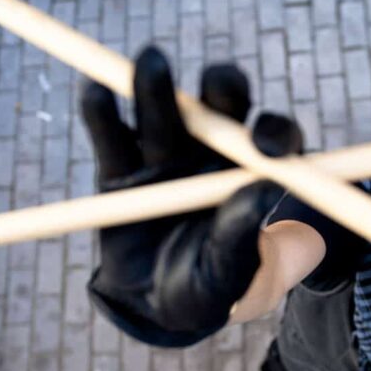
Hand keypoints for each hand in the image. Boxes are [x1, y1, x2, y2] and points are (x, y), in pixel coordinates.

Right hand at [80, 46, 301, 346]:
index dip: (273, 133)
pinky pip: (112, 137)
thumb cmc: (208, 290)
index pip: (273, 137)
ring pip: (165, 112)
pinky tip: (96, 95)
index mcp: (252, 173)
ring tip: (151, 63)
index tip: (268, 149)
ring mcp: (165, 155)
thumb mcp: (228, 274)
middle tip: (216, 86)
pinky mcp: (121, 168)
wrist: (155, 307)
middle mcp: (213, 152)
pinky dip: (102, 114)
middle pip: (222, 105)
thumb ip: (241, 237)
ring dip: (157, 87)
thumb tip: (262, 193)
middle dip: (221, 88)